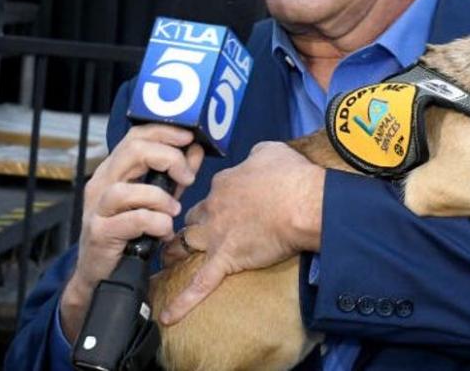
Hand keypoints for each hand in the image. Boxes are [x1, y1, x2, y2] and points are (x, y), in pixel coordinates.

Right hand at [59, 124, 204, 341]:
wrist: (102, 274)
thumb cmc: (130, 233)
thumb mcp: (157, 199)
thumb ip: (175, 175)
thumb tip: (196, 150)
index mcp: (113, 170)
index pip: (135, 136)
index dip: (163, 132)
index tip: (189, 137)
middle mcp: (101, 184)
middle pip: (132, 151)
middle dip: (167, 159)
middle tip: (187, 178)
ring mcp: (97, 208)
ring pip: (125, 189)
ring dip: (159, 198)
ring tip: (173, 210)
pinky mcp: (99, 232)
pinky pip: (131, 220)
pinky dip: (154, 222)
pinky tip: (163, 230)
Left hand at [159, 141, 324, 324]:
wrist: (303, 203)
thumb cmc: (292, 176)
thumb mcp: (271, 152)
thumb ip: (256, 155)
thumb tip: (255, 160)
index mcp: (223, 183)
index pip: (211, 192)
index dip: (216, 199)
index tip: (223, 205)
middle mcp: (214, 208)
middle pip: (192, 217)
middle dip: (188, 224)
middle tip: (184, 230)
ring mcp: (217, 235)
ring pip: (185, 243)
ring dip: (174, 251)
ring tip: (166, 259)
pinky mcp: (226, 259)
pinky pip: (200, 284)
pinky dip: (183, 302)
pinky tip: (168, 316)